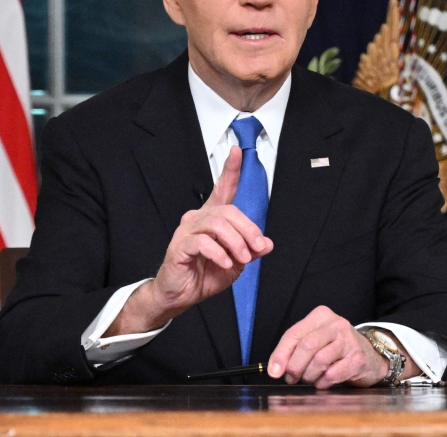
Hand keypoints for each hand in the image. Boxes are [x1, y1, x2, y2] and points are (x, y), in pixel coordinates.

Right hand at [105, 146, 272, 334]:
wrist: (181, 295)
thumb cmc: (204, 275)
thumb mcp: (235, 263)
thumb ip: (250, 251)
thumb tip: (267, 243)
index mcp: (212, 218)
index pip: (222, 189)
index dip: (230, 170)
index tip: (237, 151)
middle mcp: (198, 218)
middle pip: (228, 211)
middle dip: (248, 229)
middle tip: (257, 249)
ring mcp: (186, 230)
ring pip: (217, 224)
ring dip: (236, 242)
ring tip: (241, 259)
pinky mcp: (179, 245)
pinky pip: (203, 242)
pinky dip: (219, 253)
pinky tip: (225, 264)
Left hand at [267, 306, 410, 389]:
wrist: (370, 357)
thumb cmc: (336, 349)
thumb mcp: (315, 341)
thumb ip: (293, 350)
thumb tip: (275, 370)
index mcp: (320, 316)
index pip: (294, 334)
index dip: (281, 354)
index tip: (274, 372)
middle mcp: (335, 325)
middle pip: (306, 346)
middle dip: (295, 367)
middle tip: (292, 378)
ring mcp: (349, 341)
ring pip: (319, 361)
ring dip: (309, 376)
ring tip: (310, 379)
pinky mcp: (357, 359)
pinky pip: (332, 375)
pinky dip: (323, 383)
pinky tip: (324, 382)